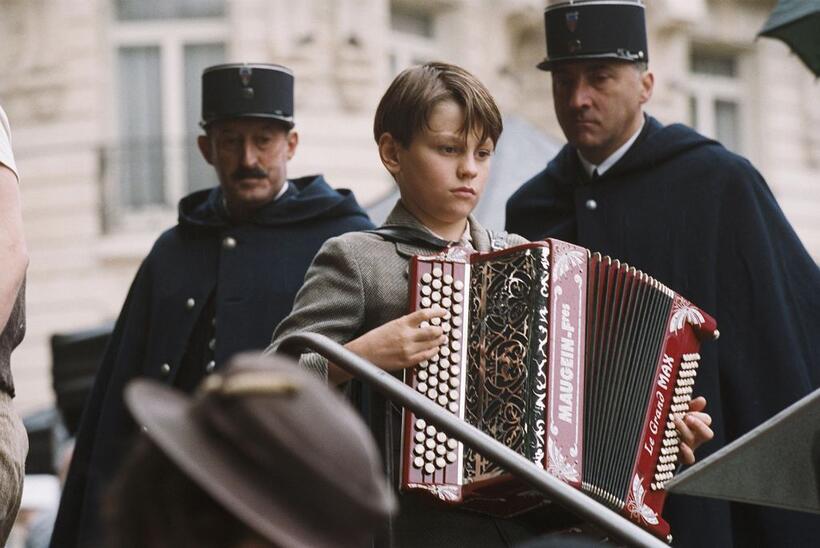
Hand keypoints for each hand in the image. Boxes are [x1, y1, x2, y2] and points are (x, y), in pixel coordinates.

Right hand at [329, 308, 446, 383]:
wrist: (363, 354)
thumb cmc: (374, 339)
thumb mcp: (390, 325)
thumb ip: (405, 324)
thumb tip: (419, 324)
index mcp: (401, 323)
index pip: (424, 314)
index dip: (437, 313)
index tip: (444, 313)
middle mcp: (406, 335)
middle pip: (432, 330)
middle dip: (440, 330)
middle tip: (443, 329)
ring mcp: (408, 349)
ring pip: (432, 344)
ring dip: (439, 341)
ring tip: (441, 339)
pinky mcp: (407, 361)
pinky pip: (426, 356)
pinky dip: (433, 352)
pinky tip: (435, 350)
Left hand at [675, 396, 713, 464]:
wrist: (655, 444)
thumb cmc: (669, 425)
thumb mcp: (678, 412)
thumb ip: (690, 406)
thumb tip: (702, 400)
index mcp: (695, 426)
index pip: (706, 420)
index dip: (700, 416)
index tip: (688, 412)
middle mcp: (694, 437)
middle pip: (707, 433)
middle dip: (698, 424)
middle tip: (687, 417)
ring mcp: (688, 447)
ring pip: (692, 440)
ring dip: (684, 429)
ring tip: (674, 421)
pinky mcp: (680, 457)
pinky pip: (689, 459)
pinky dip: (687, 453)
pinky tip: (681, 445)